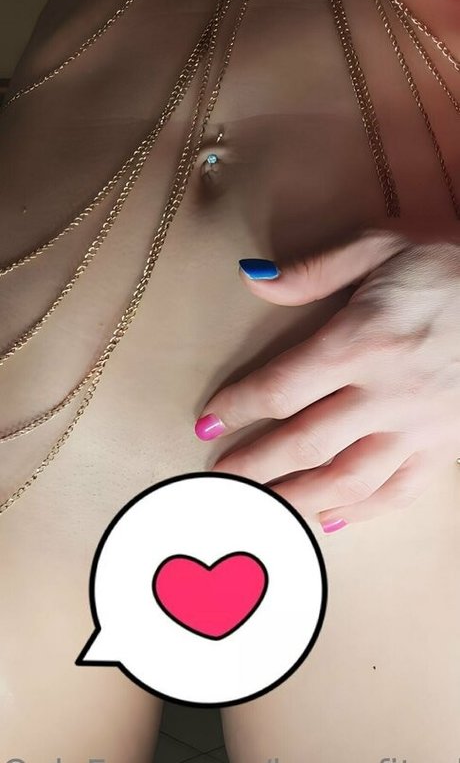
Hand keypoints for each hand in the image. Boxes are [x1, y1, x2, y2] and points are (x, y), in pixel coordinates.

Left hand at [195, 227, 459, 529]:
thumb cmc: (446, 267)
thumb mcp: (380, 247)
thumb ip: (313, 270)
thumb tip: (249, 277)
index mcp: (361, 340)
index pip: (283, 386)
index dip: (240, 406)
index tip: (209, 419)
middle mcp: (386, 392)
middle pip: (305, 442)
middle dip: (255, 463)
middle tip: (220, 476)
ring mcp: (418, 426)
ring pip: (348, 478)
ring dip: (297, 498)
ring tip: (260, 508)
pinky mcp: (444, 446)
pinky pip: (399, 490)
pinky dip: (363, 511)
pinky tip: (331, 518)